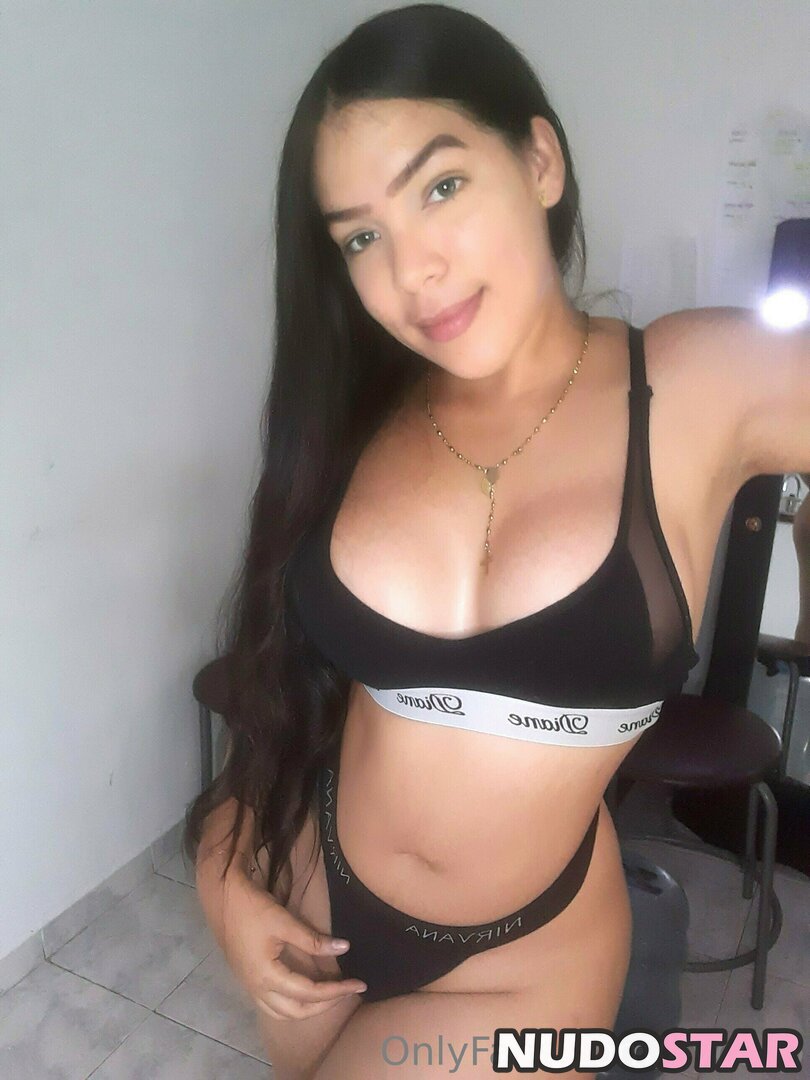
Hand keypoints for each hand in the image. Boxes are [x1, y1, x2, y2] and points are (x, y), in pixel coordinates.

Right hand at [220, 874, 366, 1019]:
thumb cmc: (253, 909)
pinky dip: (293, 1005)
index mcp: (267, 976)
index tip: (359, 983)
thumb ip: (313, 939)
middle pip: (297, 1011)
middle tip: (348, 990)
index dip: (336, 990)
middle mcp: (258, 989)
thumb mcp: (285, 921)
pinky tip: (306, 992)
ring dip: (309, 1009)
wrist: (225, 899)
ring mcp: (251, 988)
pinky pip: (273, 1007)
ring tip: (331, 995)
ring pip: (284, 1013)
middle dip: (326, 1004)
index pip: (309, 992)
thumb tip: (344, 947)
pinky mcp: (250, 982)